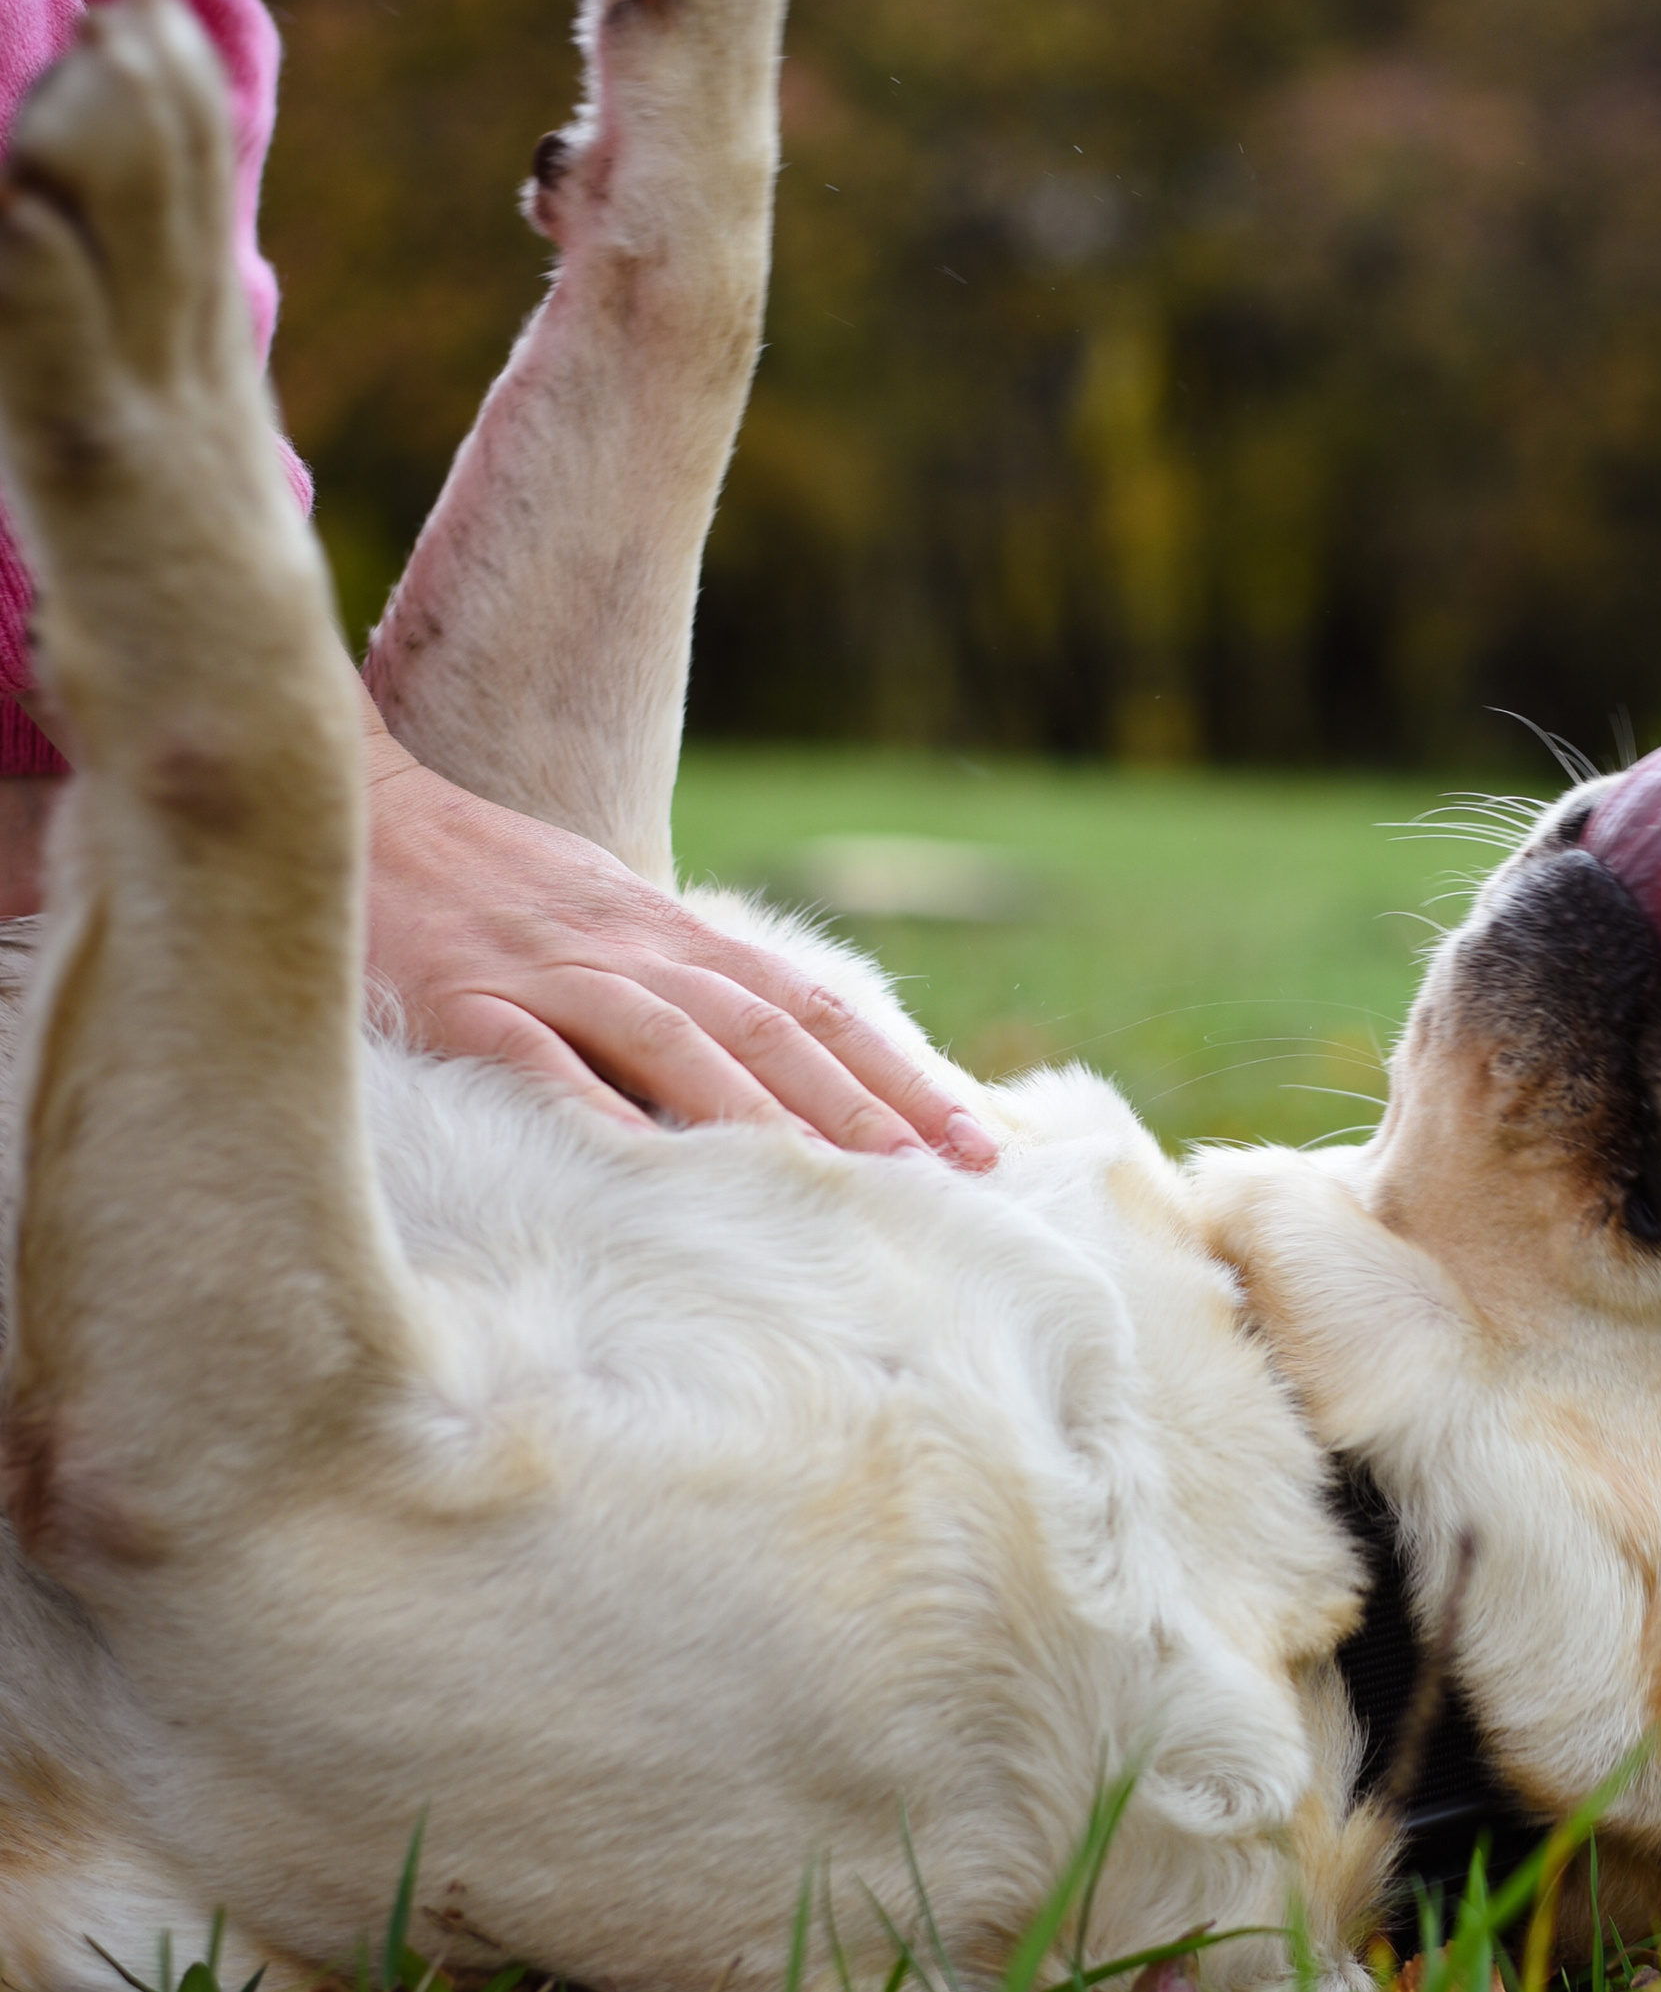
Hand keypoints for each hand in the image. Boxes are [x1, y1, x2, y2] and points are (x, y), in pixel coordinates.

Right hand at [357, 692, 996, 1162]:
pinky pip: (538, 1059)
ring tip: (849, 1181)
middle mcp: (628, 949)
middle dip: (870, 1104)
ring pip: (677, 1043)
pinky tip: (651, 1166)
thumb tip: (771, 1080)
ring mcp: (546, 973)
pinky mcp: (460, 1002)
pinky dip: (597, 1108)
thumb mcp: (603, 923)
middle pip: (771, 1030)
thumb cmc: (483, 888)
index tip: (976, 1137)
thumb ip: (679, 991)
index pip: (809, 1007)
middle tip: (958, 1172)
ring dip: (769, 1114)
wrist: (352, 810)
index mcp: (669, 935)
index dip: (897, 1071)